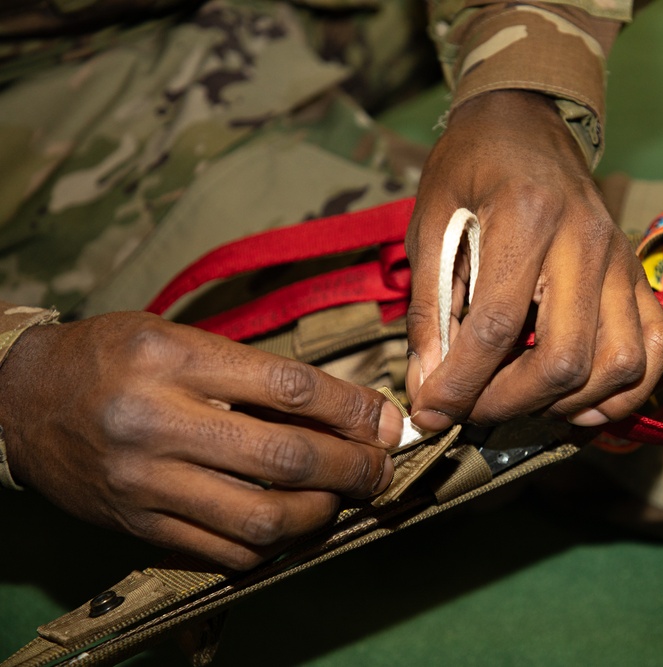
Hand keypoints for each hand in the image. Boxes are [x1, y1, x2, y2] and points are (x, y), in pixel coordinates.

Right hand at [0, 312, 402, 569]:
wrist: (20, 400)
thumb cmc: (112, 357)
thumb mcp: (179, 339)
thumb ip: (256, 374)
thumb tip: (344, 410)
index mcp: (173, 359)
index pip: (290, 389)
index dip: (353, 410)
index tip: (385, 420)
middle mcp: (158, 421)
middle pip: (284, 458)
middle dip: (352, 468)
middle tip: (380, 468)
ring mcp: (146, 481)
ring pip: (261, 518)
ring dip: (321, 514)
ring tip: (341, 498)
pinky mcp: (138, 526)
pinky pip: (224, 552)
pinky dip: (273, 545)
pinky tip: (292, 525)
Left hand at [405, 90, 662, 430]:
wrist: (527, 120)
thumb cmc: (471, 167)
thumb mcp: (431, 225)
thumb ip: (429, 308)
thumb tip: (428, 386)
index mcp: (526, 219)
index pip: (498, 327)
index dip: (461, 384)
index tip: (433, 412)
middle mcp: (586, 243)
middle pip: (566, 359)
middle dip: (511, 403)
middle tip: (473, 409)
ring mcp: (622, 262)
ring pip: (618, 365)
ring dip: (568, 403)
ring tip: (525, 399)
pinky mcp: (639, 276)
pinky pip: (654, 350)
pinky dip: (625, 389)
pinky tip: (583, 397)